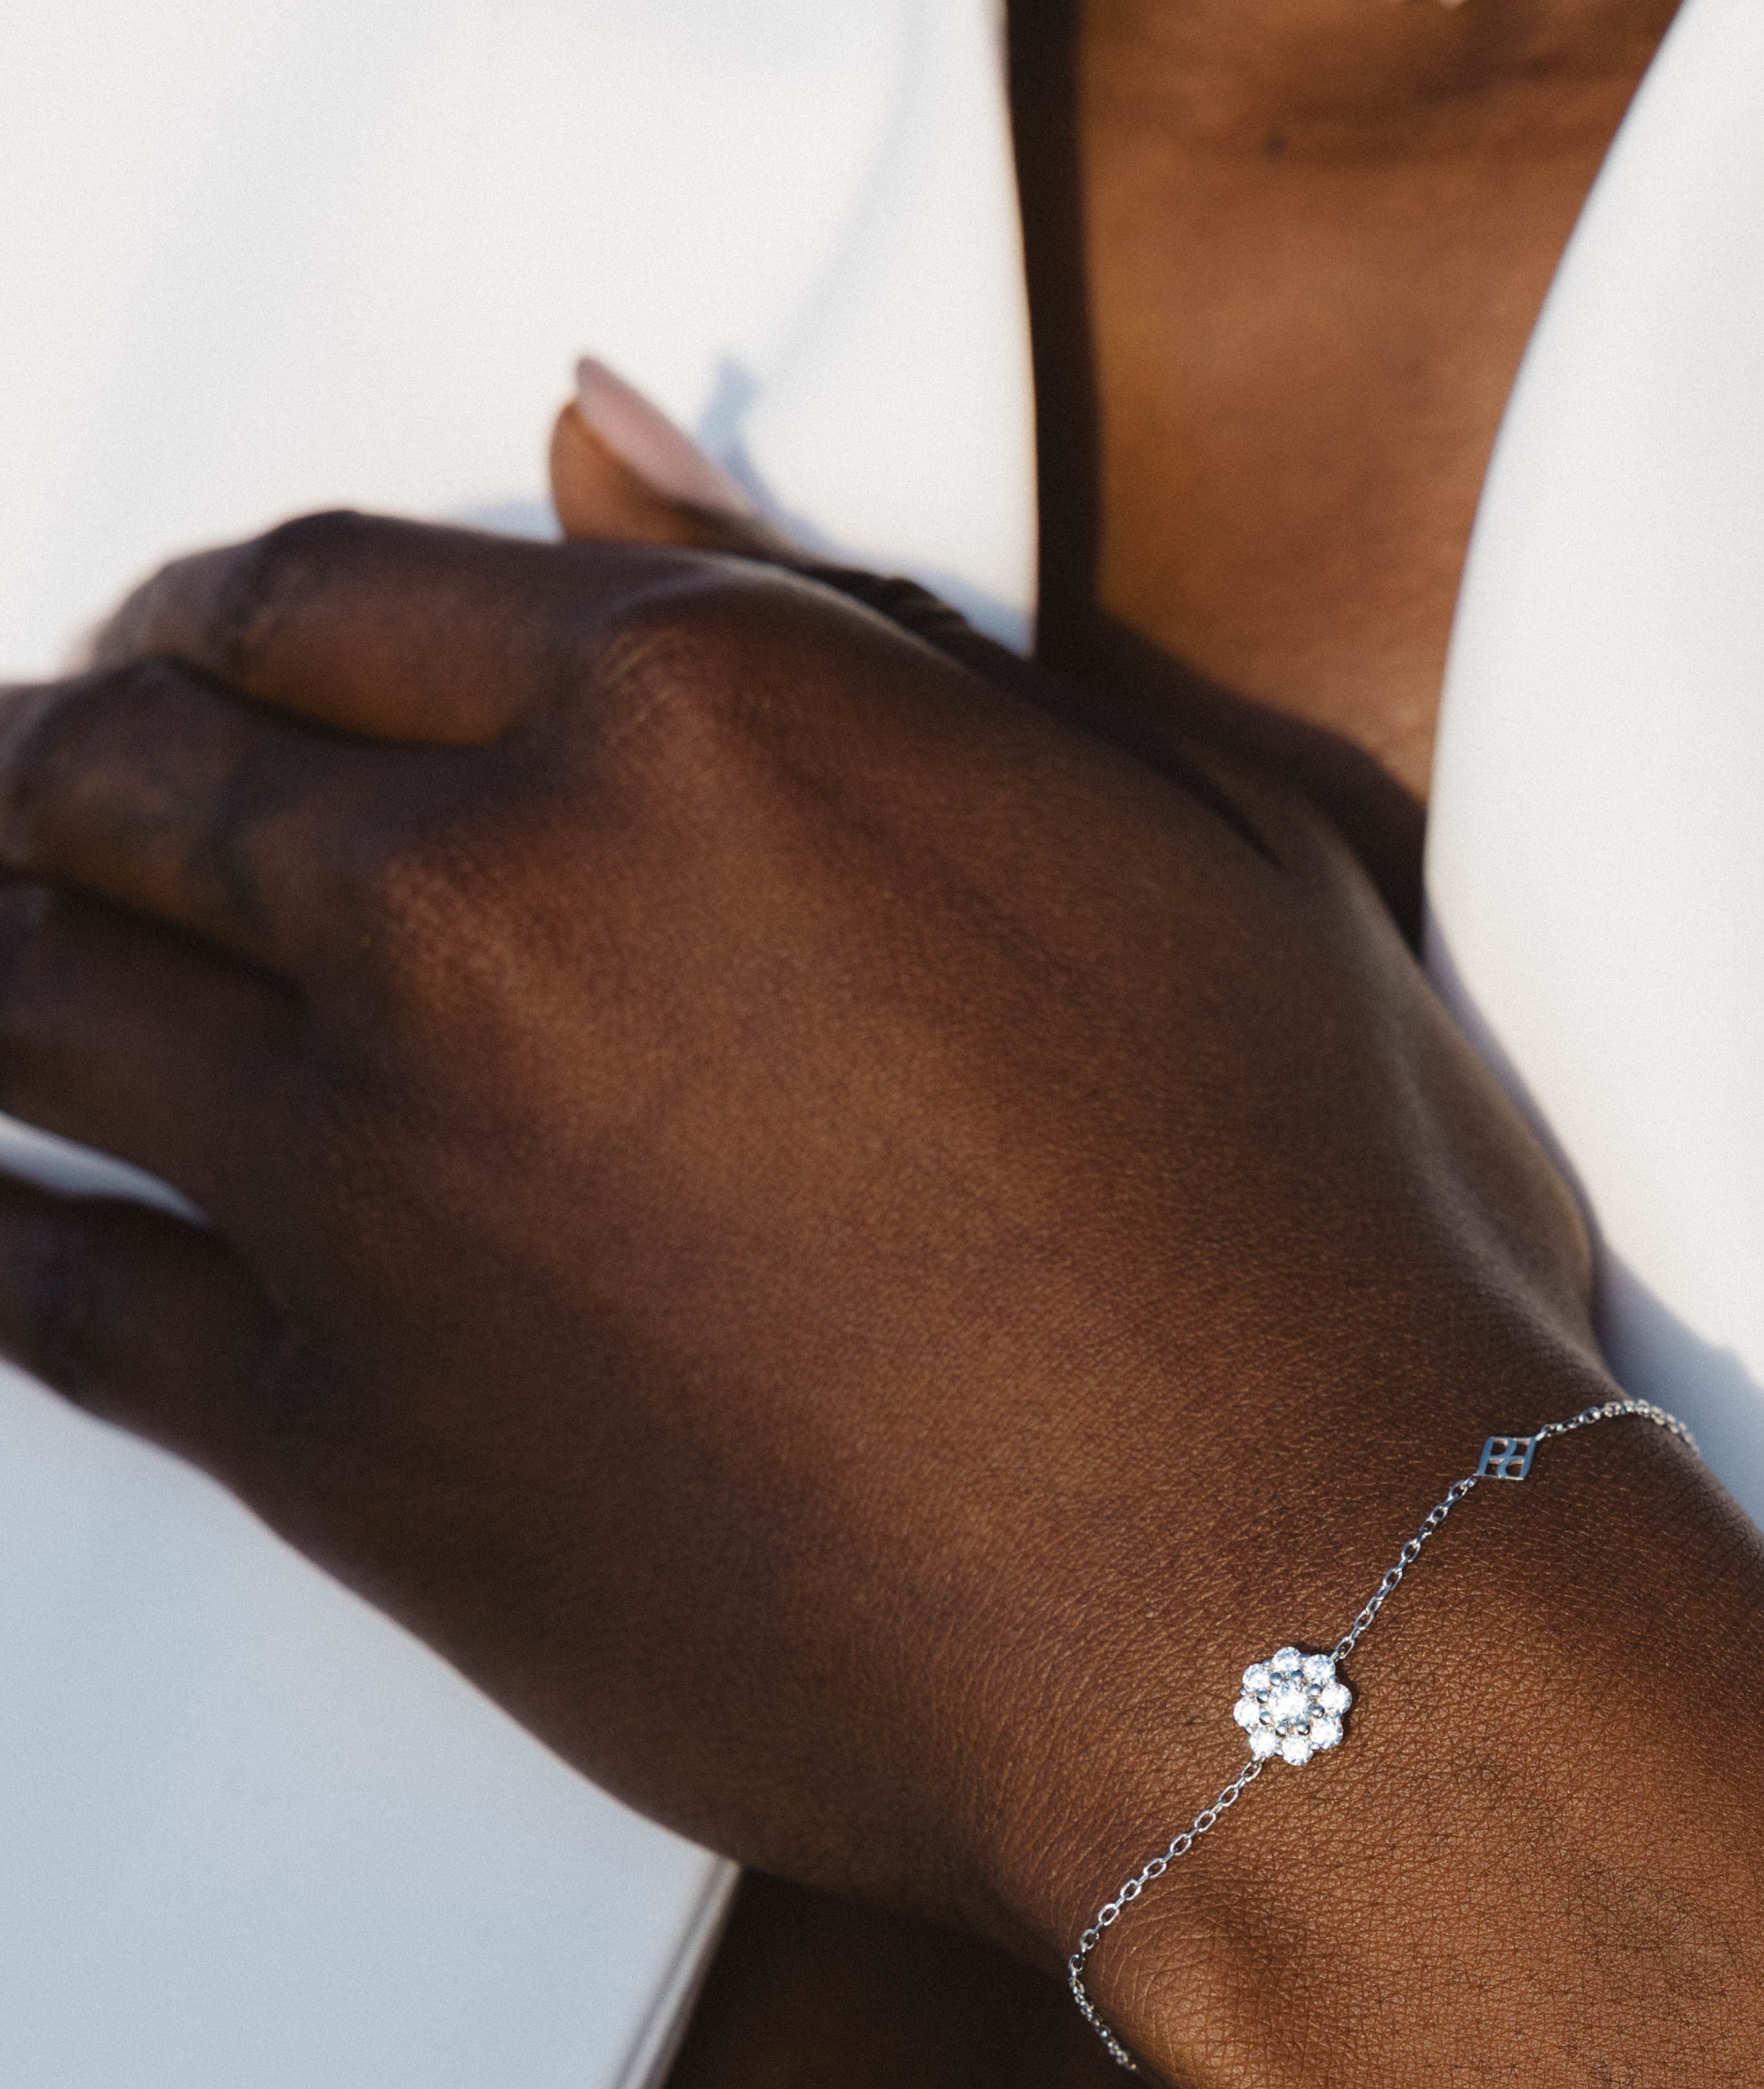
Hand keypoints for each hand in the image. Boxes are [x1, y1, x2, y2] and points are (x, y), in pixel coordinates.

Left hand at [0, 507, 1598, 1947]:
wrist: (1288, 1624)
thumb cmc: (1299, 1248)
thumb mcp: (1171, 834)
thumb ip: (856, 627)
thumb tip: (606, 454)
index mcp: (705, 723)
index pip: (327, 588)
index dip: (228, 612)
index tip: (193, 654)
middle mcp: (490, 914)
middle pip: (137, 770)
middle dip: (76, 760)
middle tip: (56, 788)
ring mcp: (382, 1185)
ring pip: (37, 1001)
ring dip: (0, 954)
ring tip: (6, 954)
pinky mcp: (347, 1446)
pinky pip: (59, 1297)